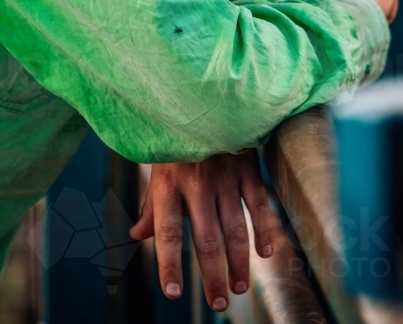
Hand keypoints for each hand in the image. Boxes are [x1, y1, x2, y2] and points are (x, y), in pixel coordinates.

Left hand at [129, 150, 271, 312]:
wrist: (200, 99)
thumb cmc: (174, 139)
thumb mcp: (157, 168)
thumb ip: (150, 205)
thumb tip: (136, 237)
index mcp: (168, 184)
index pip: (169, 233)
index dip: (170, 263)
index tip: (173, 292)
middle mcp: (196, 183)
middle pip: (206, 239)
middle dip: (213, 276)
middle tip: (220, 304)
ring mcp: (224, 175)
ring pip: (234, 228)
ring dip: (239, 262)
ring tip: (239, 287)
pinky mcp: (246, 166)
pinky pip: (258, 203)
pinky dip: (263, 229)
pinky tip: (266, 252)